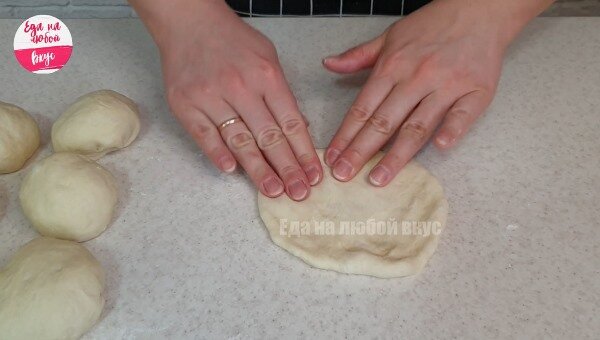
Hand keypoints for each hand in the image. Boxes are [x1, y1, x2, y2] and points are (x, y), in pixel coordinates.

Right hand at [132, 0, 321, 200]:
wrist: (189, 21)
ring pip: (239, 141)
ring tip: (273, 191)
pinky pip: (204, 136)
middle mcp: (239, 87)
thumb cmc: (232, 41)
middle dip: (287, 168)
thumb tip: (298, 129)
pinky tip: (232, 171)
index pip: (290, 122)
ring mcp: (210, 97)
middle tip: (299, 192)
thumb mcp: (268, 58)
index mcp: (266, 76)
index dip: (303, 152)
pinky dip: (218, 154)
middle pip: (268, 136)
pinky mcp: (185, 105)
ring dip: (258, 170)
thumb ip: (282, 94)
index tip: (313, 174)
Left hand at [322, 0, 551, 185]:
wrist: (479, 9)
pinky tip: (440, 148)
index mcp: (392, 66)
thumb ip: (359, 55)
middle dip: (361, 151)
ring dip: (396, 155)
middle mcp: (416, 77)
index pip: (363, 108)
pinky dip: (452, 130)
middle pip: (384, 121)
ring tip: (379, 178)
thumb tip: (329, 64)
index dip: (346, 135)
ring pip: (417, 125)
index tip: (333, 158)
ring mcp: (447, 85)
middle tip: (344, 175)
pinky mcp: (476, 91)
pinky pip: (463, 114)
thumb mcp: (390, 36)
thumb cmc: (433, 25)